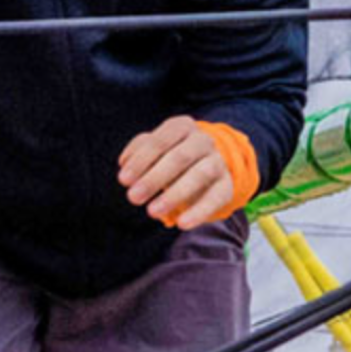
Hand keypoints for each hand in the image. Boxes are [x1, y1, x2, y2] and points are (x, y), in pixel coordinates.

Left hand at [118, 115, 230, 229]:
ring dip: (175, 194)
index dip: (140, 161)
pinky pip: (216, 198)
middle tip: (133, 198)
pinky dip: (199, 212)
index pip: (159, 141)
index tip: (123, 180)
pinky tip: (182, 224)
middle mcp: (202, 140)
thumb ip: (137, 152)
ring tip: (152, 212)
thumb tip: (125, 163)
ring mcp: (218, 161)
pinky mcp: (226, 184)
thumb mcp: (153, 148)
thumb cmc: (168, 154)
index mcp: (181, 127)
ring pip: (200, 175)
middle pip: (179, 157)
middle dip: (154, 179)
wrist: (205, 163)